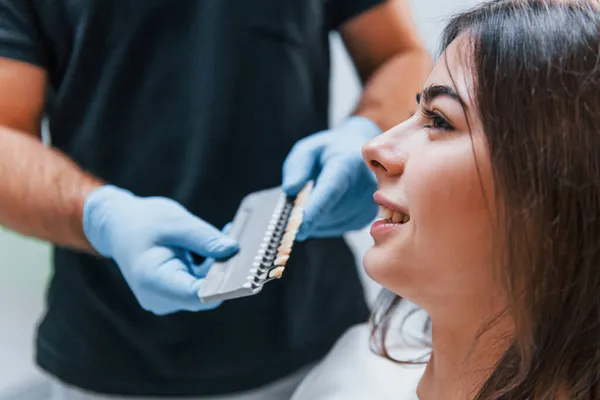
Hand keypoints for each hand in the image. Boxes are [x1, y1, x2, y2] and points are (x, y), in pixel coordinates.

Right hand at [82, 185, 238, 314]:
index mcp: (153, 281)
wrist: (118, 225)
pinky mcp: (176, 290)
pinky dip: (212, 264)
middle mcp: (160, 297)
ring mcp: (168, 297)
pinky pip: (200, 281)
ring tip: (230, 234)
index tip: (248, 268)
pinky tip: (220, 241)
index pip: (197, 295)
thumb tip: (233, 250)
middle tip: (247, 243)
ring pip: (205, 287)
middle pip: (205, 292)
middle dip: (226, 269)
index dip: (224, 285)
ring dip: (220, 264)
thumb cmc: (143, 221)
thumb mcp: (176, 223)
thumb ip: (204, 238)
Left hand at [282, 116, 380, 240]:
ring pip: (331, 223)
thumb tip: (290, 190)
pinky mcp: (367, 217)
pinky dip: (325, 222)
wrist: (358, 153)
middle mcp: (365, 184)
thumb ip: (297, 166)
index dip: (314, 211)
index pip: (330, 191)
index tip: (298, 230)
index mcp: (348, 162)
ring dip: (316, 218)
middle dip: (307, 212)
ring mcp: (369, 202)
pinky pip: (338, 228)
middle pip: (328, 211)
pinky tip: (326, 206)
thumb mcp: (308, 149)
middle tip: (298, 199)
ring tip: (316, 196)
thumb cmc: (329, 151)